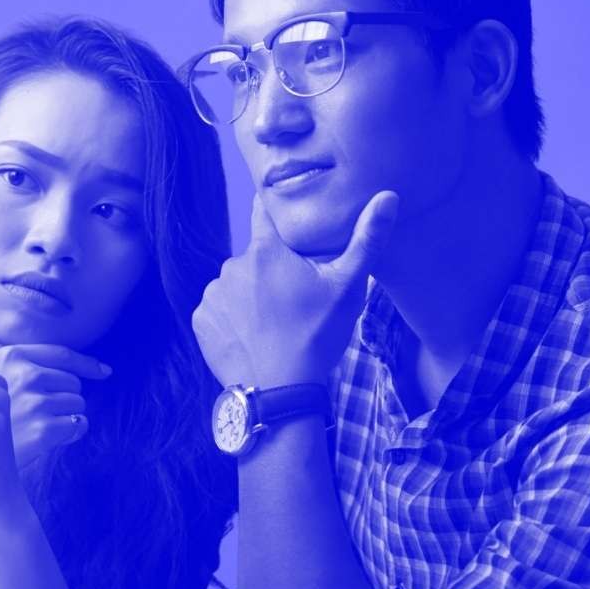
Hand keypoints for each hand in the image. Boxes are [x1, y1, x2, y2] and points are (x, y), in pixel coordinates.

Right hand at [0, 341, 109, 473]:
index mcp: (13, 356)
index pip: (63, 355)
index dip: (87, 364)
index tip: (104, 372)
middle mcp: (26, 375)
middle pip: (74, 382)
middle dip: (68, 397)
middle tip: (47, 412)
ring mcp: (35, 403)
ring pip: (78, 404)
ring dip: (69, 416)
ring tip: (45, 424)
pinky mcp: (43, 431)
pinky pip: (78, 426)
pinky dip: (72, 433)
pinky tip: (53, 438)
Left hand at [193, 191, 397, 389]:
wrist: (279, 392)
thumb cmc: (316, 336)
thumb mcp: (347, 287)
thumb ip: (367, 239)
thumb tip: (388, 196)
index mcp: (266, 250)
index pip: (264, 212)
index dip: (275, 214)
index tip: (284, 221)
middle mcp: (232, 265)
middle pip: (255, 258)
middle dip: (272, 272)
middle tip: (294, 300)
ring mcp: (213, 294)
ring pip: (237, 285)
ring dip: (251, 296)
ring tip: (274, 323)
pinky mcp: (201, 321)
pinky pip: (219, 310)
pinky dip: (233, 320)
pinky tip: (253, 337)